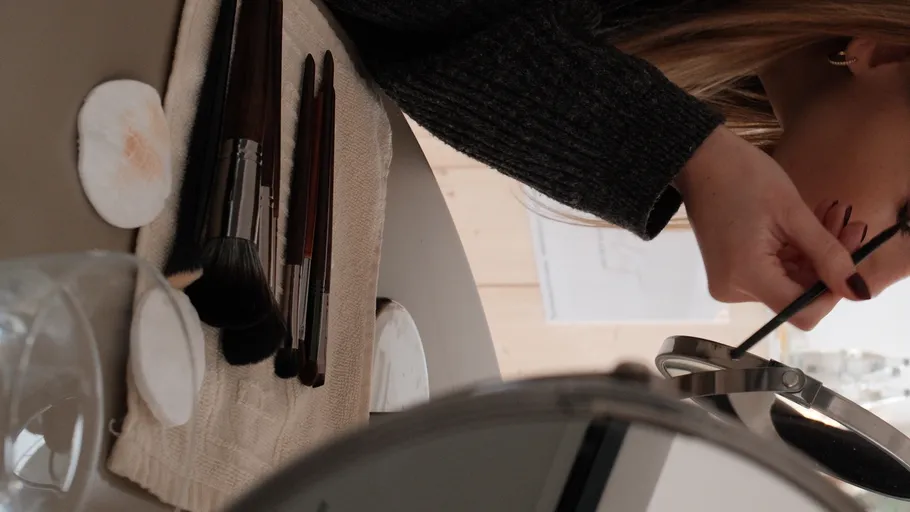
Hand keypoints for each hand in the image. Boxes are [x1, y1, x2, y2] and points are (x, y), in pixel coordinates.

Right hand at [676, 126, 870, 329]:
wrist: (701, 160)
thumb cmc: (744, 178)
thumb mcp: (793, 213)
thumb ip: (828, 254)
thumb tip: (859, 292)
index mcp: (747, 276)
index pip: (804, 311)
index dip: (834, 290)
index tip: (849, 255)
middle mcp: (734, 290)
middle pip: (796, 296)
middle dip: (827, 264)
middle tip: (848, 223)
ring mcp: (729, 282)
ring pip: (788, 283)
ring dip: (814, 254)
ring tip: (831, 215)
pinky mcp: (729, 271)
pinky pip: (772, 273)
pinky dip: (794, 253)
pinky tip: (808, 225)